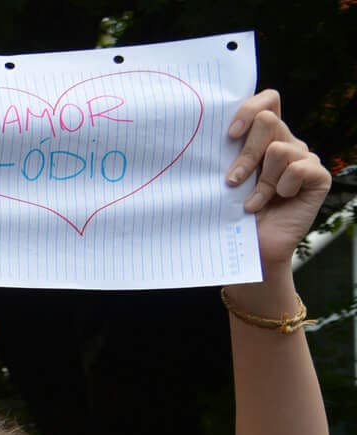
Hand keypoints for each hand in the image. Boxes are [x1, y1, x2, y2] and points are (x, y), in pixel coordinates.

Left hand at [224, 92, 331, 273]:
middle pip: (268, 121)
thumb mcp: (224, 179)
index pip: (267, 100)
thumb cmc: (232, 214)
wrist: (252, 247)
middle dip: (246, 153)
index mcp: (264, 137)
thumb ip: (225, 154)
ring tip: (253, 202)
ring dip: (261, 181)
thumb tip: (203, 134)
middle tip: (233, 181)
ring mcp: (304, 158)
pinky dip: (281, 188)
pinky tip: (277, 202)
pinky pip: (298, 169)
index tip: (230, 134)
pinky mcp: (318, 176)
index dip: (249, 108)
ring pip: (278, 149)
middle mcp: (286, 142)